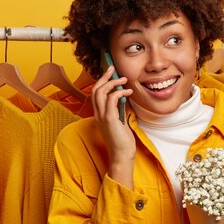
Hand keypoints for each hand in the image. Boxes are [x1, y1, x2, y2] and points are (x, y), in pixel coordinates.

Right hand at [91, 66, 134, 187]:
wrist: (122, 155)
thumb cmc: (122, 141)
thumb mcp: (120, 121)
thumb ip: (118, 110)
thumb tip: (123, 97)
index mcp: (99, 115)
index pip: (95, 93)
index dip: (102, 81)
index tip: (110, 73)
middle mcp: (97, 114)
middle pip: (95, 89)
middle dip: (104, 77)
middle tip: (113, 68)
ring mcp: (102, 117)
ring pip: (100, 92)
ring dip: (112, 83)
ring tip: (124, 79)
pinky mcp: (109, 119)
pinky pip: (111, 100)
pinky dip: (119, 92)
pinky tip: (128, 92)